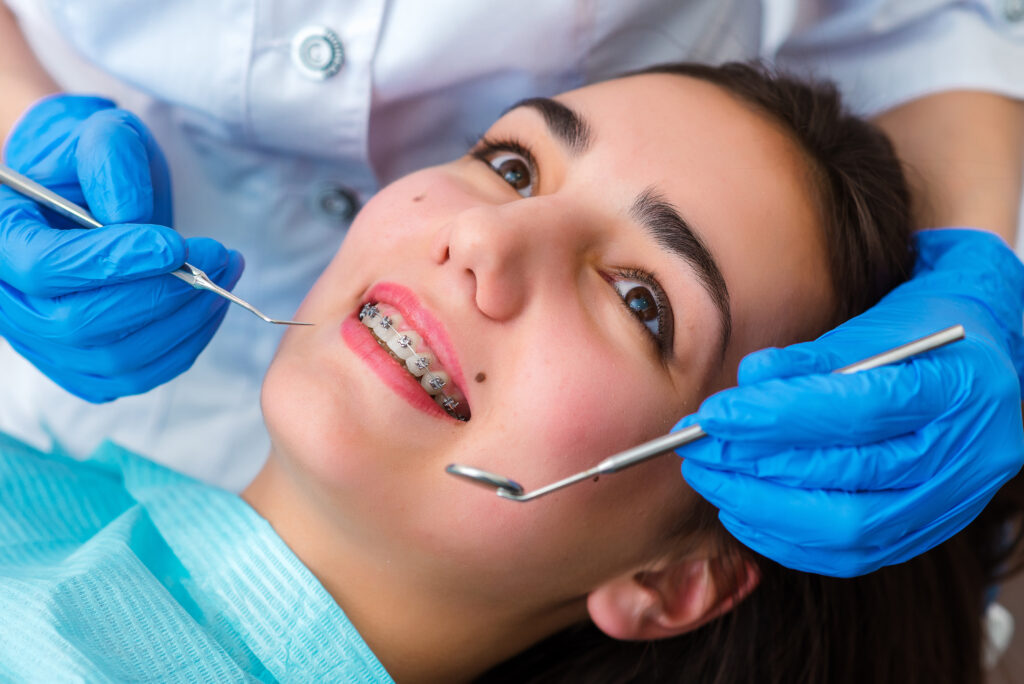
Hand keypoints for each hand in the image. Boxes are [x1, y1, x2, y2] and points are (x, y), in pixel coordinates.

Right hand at [0, 94, 242, 400]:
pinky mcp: (84, 367)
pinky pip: (138, 375)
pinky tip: (208, 305)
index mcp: (1, 239)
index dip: (113, 261)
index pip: (45, 267)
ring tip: (225, 272)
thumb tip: (133, 221)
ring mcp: (45, 344)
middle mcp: (11, 303)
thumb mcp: (99, 136)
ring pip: (116, 357)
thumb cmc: (89, 163)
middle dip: (163, 292)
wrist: (85, 192)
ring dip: (185, 320)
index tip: (176, 245)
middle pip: (82, 323)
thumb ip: (111, 163)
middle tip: (220, 256)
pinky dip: (185, 345)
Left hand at [677, 228, 1023, 576]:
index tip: (714, 415)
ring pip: (849, 527)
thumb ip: (814, 355)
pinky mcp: (926, 531)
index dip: (777, 416)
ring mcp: (951, 502)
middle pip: (849, 475)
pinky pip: (851, 556)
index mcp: (958, 387)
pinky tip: (742, 512)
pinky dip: (787, 538)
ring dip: (763, 507)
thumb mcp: (878, 323)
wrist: (985, 362)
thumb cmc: (923, 332)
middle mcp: (966, 454)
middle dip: (758, 466)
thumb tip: (748, 380)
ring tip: (711, 478)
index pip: (857, 410)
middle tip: (698, 449)